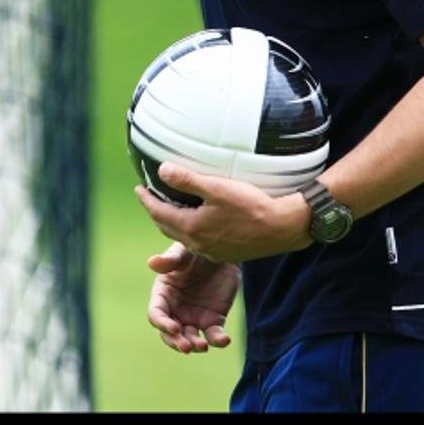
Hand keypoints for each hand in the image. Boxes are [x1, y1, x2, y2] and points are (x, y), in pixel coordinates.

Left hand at [136, 162, 312, 262]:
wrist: (285, 227)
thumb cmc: (252, 205)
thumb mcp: (217, 187)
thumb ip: (187, 180)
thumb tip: (162, 170)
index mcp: (192, 228)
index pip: (158, 213)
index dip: (146, 200)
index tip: (138, 188)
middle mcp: (199, 244)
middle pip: (167, 227)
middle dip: (156, 211)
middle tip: (151, 197)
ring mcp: (213, 252)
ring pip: (183, 236)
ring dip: (172, 221)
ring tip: (170, 207)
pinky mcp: (228, 254)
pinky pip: (200, 242)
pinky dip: (190, 230)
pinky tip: (198, 221)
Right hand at [147, 241, 240, 353]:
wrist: (223, 253)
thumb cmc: (196, 249)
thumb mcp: (183, 252)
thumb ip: (170, 260)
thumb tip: (152, 262)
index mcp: (163, 294)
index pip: (156, 314)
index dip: (162, 323)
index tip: (174, 327)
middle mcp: (175, 309)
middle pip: (170, 333)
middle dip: (176, 342)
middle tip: (186, 347)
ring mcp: (194, 317)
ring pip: (190, 338)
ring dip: (194, 345)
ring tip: (203, 346)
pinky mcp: (213, 320)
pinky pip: (213, 335)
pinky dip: (217, 340)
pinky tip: (224, 340)